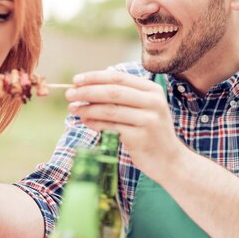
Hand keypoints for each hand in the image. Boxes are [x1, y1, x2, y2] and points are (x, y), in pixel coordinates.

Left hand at [65, 70, 182, 175]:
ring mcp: (148, 120)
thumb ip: (119, 98)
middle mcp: (153, 102)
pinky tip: (85, 121)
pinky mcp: (141, 137)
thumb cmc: (149, 131)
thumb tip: (84, 89)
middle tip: (69, 94)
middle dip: (87, 91)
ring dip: (87, 108)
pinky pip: (111, 127)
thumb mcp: (141, 109)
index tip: (75, 80)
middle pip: (112, 92)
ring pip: (110, 110)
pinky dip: (95, 123)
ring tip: (73, 109)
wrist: (169, 160)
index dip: (94, 77)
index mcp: (151, 90)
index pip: (118, 78)